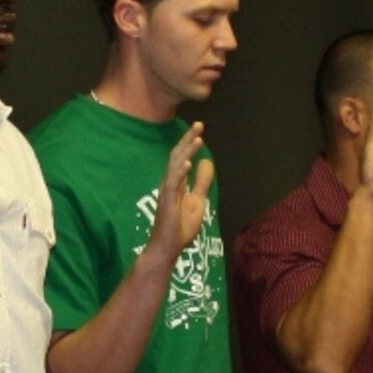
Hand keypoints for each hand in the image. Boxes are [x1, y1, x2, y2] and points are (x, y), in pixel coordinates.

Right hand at [138, 123, 214, 272]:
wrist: (168, 248)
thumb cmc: (179, 228)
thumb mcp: (197, 202)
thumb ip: (201, 183)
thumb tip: (206, 162)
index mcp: (178, 182)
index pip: (183, 157)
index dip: (190, 142)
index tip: (200, 128)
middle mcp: (170, 183)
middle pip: (178, 156)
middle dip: (188, 140)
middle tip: (199, 125)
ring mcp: (167, 192)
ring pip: (176, 166)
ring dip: (186, 151)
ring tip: (197, 138)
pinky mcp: (166, 203)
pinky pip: (173, 184)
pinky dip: (180, 172)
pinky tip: (188, 162)